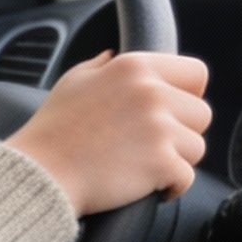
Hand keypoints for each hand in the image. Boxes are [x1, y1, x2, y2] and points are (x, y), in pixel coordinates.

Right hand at [3, 50, 211, 214]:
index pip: (195, 73)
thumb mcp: (72, 82)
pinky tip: (144, 185)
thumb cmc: (53, 130)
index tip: (172, 110)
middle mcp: (151, 93)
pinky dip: (170, 186)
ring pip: (197, 147)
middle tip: (150, 143)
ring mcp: (159, 129)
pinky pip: (186, 177)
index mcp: (134, 67)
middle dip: (181, 131)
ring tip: (141, 163)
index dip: (188, 93)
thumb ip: (100, 65)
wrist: (40, 173)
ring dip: (175, 159)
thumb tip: (112, 55)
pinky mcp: (162, 163)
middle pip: (201, 113)